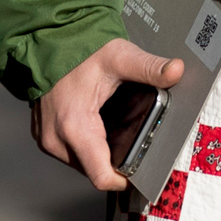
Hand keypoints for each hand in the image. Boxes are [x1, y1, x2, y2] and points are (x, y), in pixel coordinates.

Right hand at [31, 38, 185, 191]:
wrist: (46, 39)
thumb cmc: (79, 49)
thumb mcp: (119, 56)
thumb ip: (149, 68)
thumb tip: (177, 70)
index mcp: (75, 127)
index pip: (101, 177)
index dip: (125, 180)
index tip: (141, 172)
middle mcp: (56, 139)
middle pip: (94, 170)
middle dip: (116, 161)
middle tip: (133, 139)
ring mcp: (46, 139)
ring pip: (82, 162)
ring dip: (100, 152)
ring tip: (115, 130)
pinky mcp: (43, 135)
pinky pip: (69, 151)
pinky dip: (85, 144)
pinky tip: (98, 125)